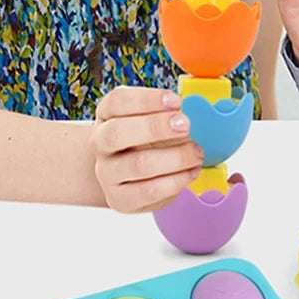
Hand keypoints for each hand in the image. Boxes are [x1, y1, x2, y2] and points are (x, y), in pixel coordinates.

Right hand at [91, 87, 203, 212]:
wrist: (126, 176)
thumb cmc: (146, 141)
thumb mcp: (154, 121)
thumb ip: (170, 114)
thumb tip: (199, 113)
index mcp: (107, 115)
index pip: (117, 101)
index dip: (147, 100)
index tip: (176, 101)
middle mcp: (100, 143)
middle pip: (117, 133)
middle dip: (155, 127)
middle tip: (186, 125)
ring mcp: (107, 173)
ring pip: (137, 165)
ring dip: (174, 157)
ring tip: (197, 153)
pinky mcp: (121, 199)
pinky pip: (149, 191)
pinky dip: (176, 180)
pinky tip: (192, 171)